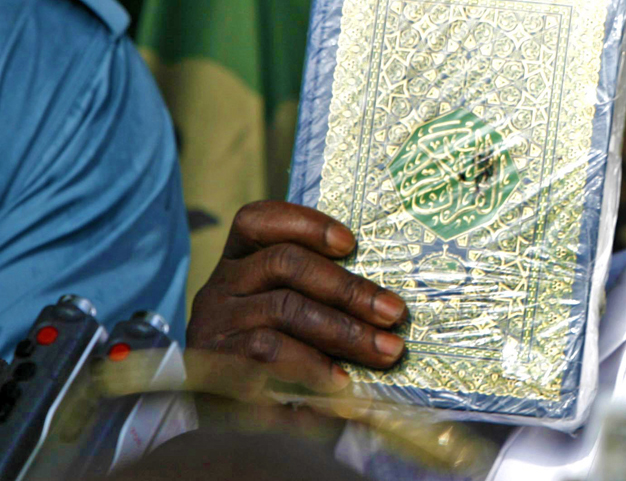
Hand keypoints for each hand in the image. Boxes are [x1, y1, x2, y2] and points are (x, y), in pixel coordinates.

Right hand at [187, 201, 407, 392]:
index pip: (257, 220)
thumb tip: (385, 301)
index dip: (305, 224)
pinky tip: (342, 381)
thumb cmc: (277, 357)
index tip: (351, 243)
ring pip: (282, 309)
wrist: (224, 423)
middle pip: (284, 264)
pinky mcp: (214, 367)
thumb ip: (323, 296)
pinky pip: (267, 355)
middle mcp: (219, 288)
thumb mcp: (294, 315)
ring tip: (384, 352)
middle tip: (394, 313)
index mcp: (238, 263)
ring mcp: (213, 326)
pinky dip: (312, 366)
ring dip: (343, 330)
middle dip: (348, 288)